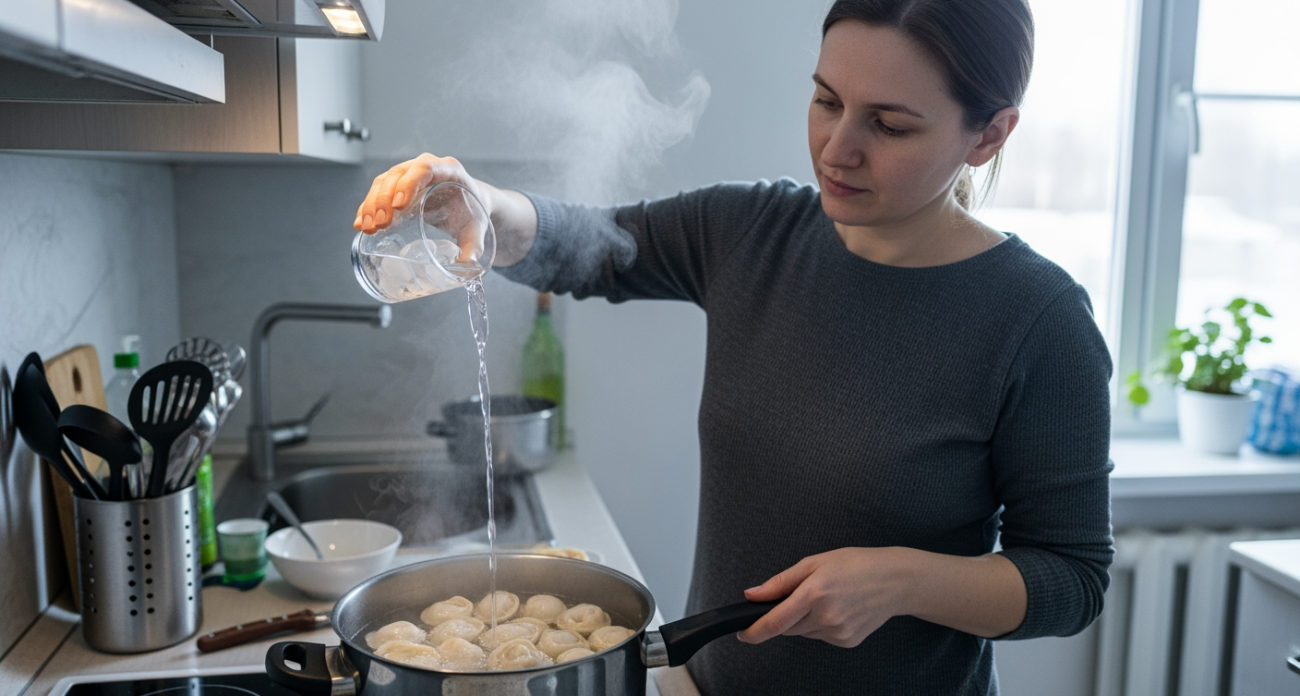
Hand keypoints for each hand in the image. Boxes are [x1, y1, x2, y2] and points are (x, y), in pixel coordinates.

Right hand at [353, 154, 487, 233]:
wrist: (469, 205)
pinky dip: (368, 207)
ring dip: (372, 204)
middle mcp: (426, 166)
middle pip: (398, 175)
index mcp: (448, 170)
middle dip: (385, 199)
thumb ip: (474, 245)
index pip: (424, 168)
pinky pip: (378, 191)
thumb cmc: (472, 212)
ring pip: (383, 182)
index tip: (399, 206)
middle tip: (380, 224)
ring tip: (368, 227)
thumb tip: (467, 264)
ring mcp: (409, 174)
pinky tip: (361, 223)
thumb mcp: (476, 228)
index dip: (409, 184)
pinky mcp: (397, 185)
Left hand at [737, 547, 915, 647]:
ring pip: (804, 632)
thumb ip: (780, 582)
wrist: (894, 580)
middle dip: (786, 615)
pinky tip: (839, 608)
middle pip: (787, 627)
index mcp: (815, 592)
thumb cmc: (856, 565)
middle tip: (805, 594)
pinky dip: (822, 625)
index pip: (775, 621)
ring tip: (828, 598)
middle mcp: (826, 616)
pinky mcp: (847, 641)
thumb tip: (752, 595)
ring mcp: (838, 632)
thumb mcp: (814, 562)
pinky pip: (821, 636)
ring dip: (805, 620)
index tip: (742, 634)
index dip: (754, 631)